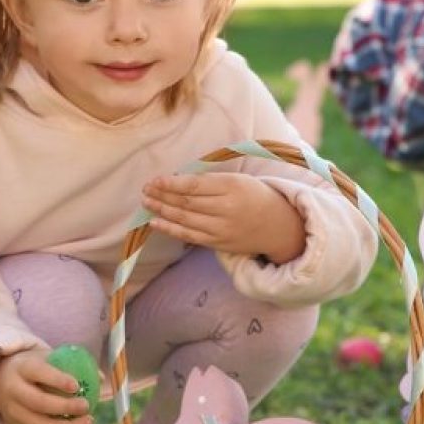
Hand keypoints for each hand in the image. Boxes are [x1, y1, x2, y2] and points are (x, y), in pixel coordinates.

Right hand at [0, 349, 92, 423]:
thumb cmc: (33, 366)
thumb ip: (73, 365)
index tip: (77, 385)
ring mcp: (12, 411)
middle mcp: (13, 389)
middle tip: (87, 406)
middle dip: (65, 407)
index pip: (39, 372)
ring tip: (89, 422)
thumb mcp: (47, 357)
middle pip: (39, 402)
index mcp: (22, 367)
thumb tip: (102, 378)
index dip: (58, 380)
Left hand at [142, 173, 305, 263]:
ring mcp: (221, 229)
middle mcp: (226, 209)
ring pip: (185, 219)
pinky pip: (189, 236)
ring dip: (162, 211)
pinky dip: (170, 229)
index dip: (171, 183)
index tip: (155, 179)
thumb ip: (210, 181)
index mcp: (231, 187)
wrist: (277, 226)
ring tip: (146, 202)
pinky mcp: (218, 243)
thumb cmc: (254, 196)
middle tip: (145, 189)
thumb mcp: (238, 180)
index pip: (194, 186)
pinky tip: (155, 222)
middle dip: (162, 196)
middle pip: (186, 203)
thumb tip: (177, 180)